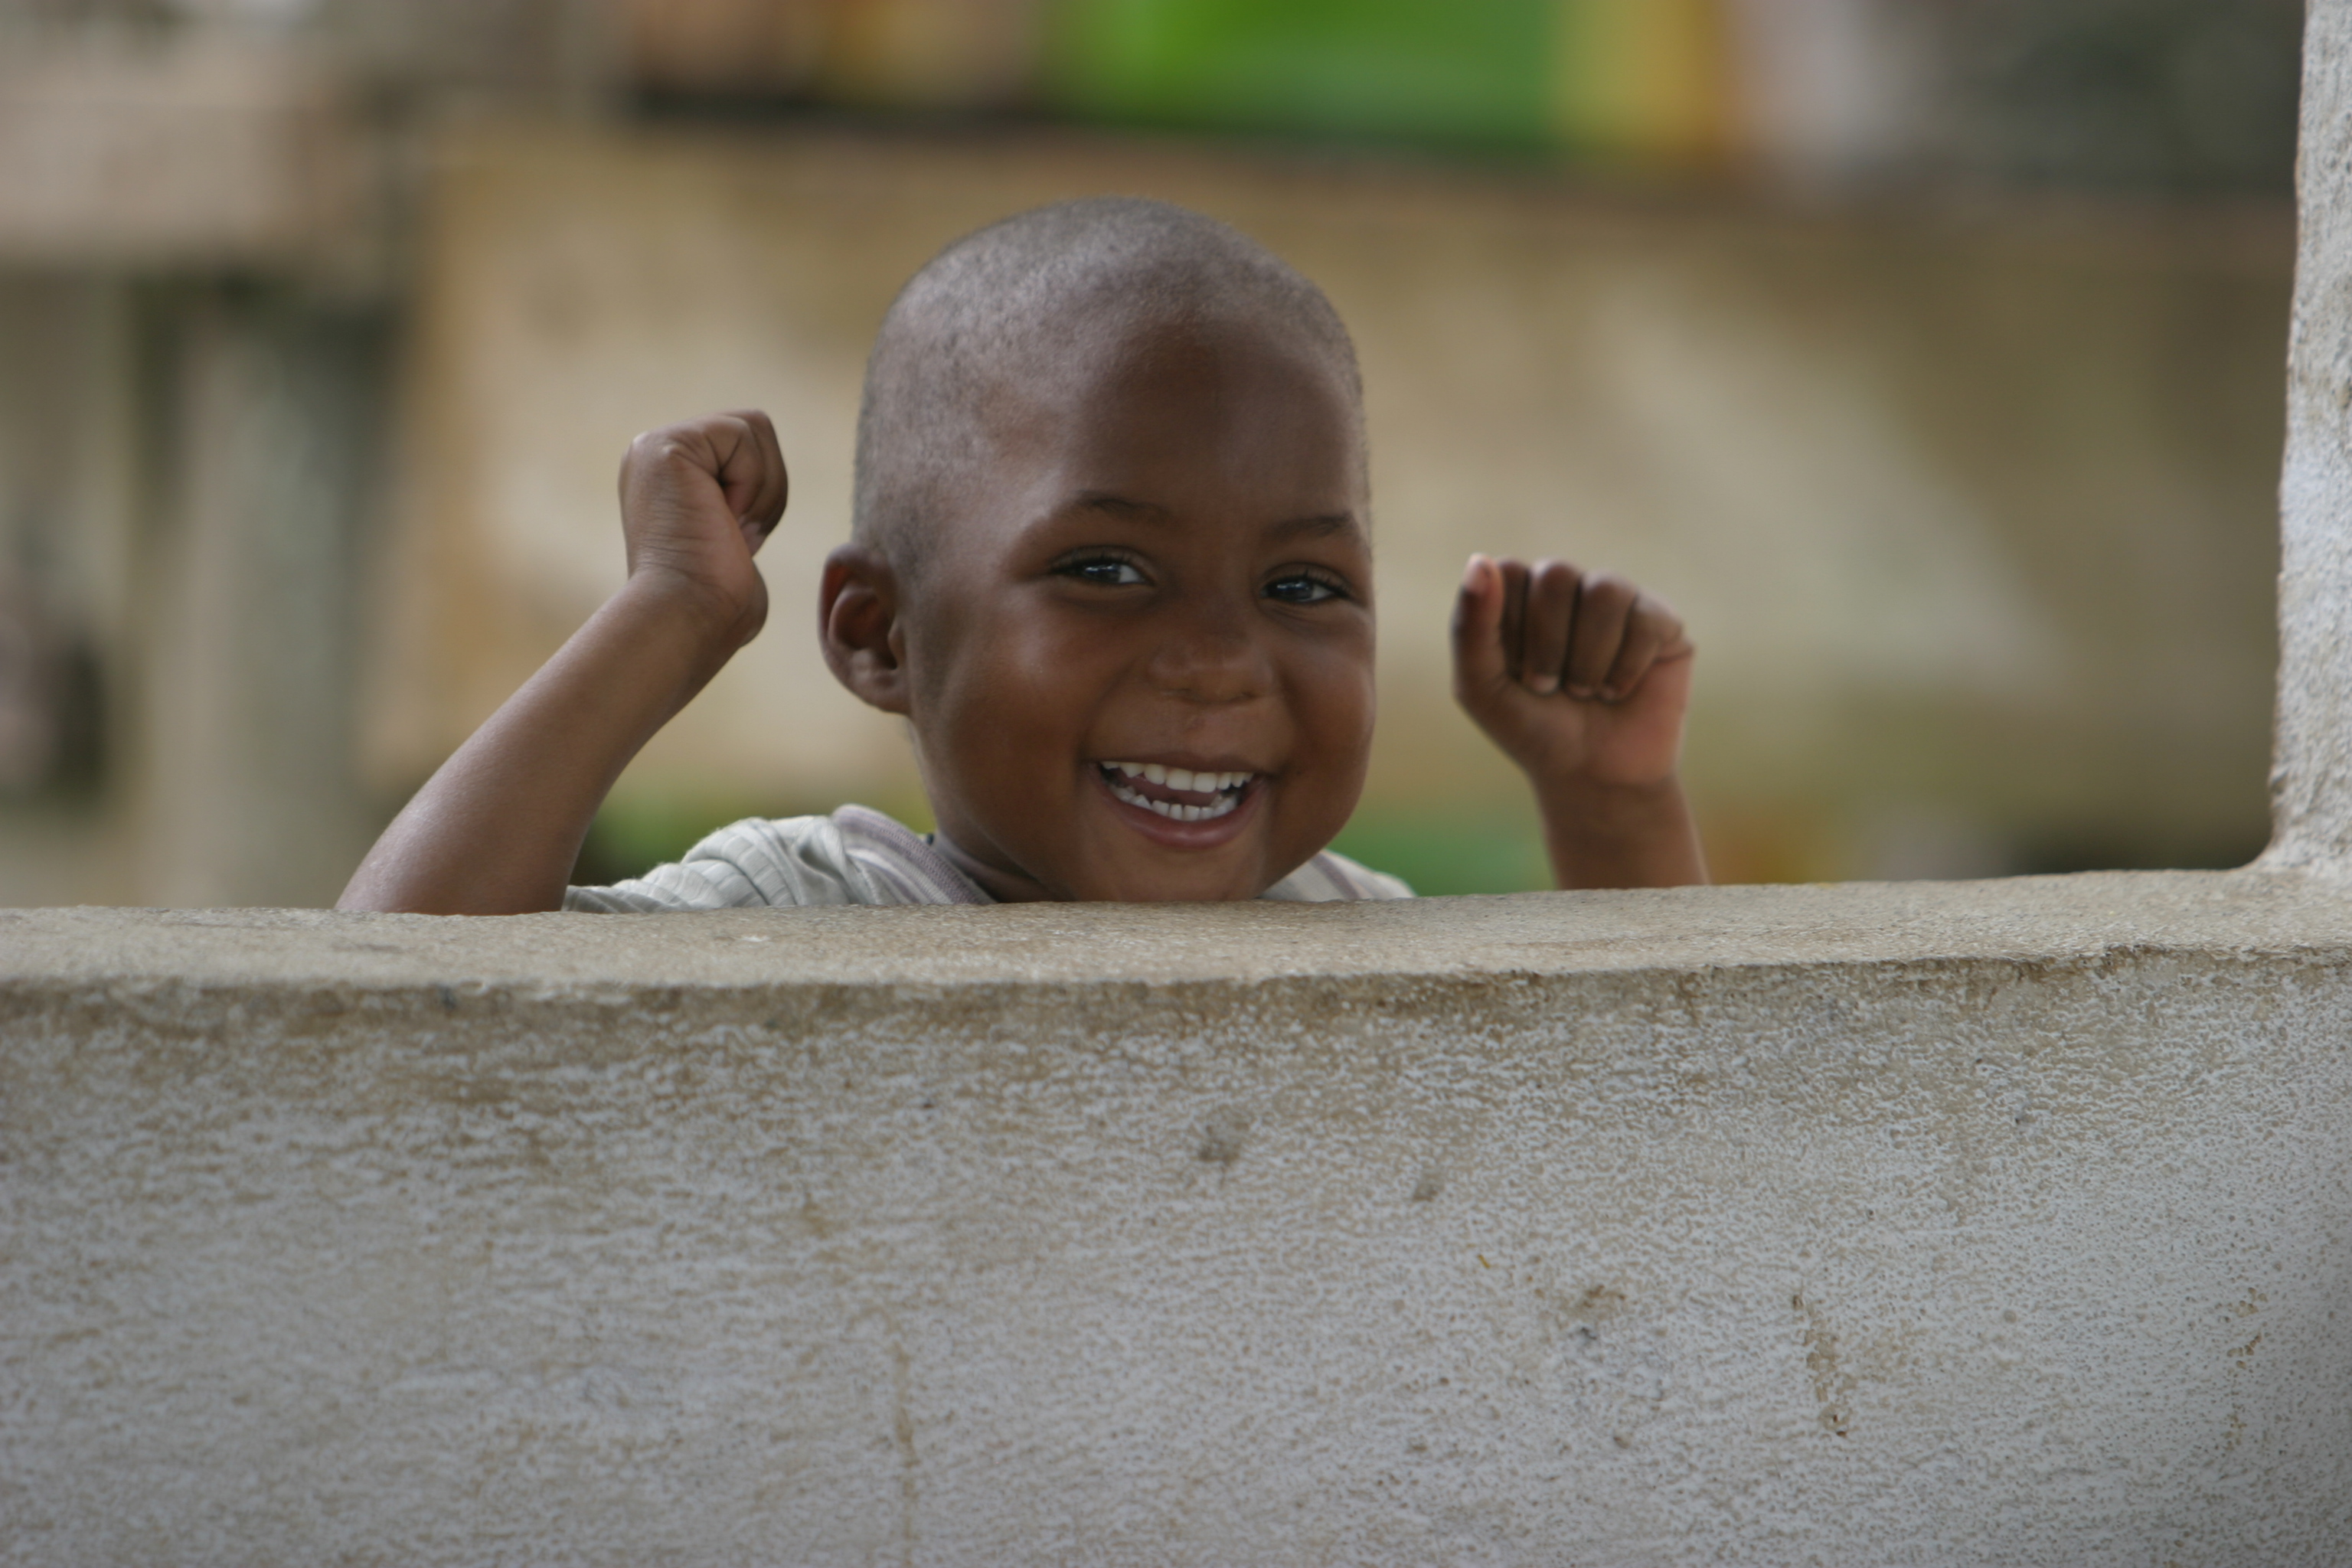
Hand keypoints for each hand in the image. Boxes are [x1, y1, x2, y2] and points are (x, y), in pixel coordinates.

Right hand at [617, 410, 788, 651]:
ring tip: (729, 528)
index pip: (748, 447)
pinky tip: (722, 518)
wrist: (689, 618)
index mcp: (671, 476)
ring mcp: (655, 445)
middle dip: (768, 487)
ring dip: (763, 488)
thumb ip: (734, 511)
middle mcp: (655, 454)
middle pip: (755, 428)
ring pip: (754, 426)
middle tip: (736, 534)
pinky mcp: (665, 445)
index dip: (763, 496)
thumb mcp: (731, 545)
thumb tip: (741, 525)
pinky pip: (743, 434)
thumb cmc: (716, 606)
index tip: (735, 541)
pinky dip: (751, 483)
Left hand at [1451, 553, 1691, 789]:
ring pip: (1604, 590)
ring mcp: (1618, 601)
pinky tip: (1618, 691)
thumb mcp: (1481, 689)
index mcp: (1520, 594)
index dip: (1510, 629)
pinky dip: (1625, 668)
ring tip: (1585, 691)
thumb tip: (1481, 561)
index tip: (1514, 673)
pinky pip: (1646, 620)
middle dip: (1548, 643)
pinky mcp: (1661, 622)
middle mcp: (1569, 588)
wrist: (1591, 775)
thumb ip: (1470, 628)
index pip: (1509, 572)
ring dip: (1588, 657)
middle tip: (1548, 686)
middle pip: (1556, 574)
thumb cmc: (1532, 729)